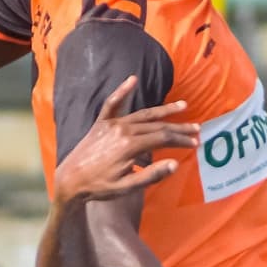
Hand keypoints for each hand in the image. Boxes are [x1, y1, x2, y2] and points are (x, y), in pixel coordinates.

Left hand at [57, 77, 196, 206]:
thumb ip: (151, 175)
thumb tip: (175, 164)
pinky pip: (112, 103)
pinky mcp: (101, 123)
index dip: (181, 140)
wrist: (69, 180)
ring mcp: (111, 124)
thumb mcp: (127, 187)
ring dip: (164, 111)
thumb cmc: (99, 187)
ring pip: (143, 114)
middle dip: (179, 128)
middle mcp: (122, 130)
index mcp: (130, 146)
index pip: (163, 138)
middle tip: (197, 130)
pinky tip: (132, 79)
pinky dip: (122, 91)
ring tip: (183, 106)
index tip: (195, 143)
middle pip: (157, 125)